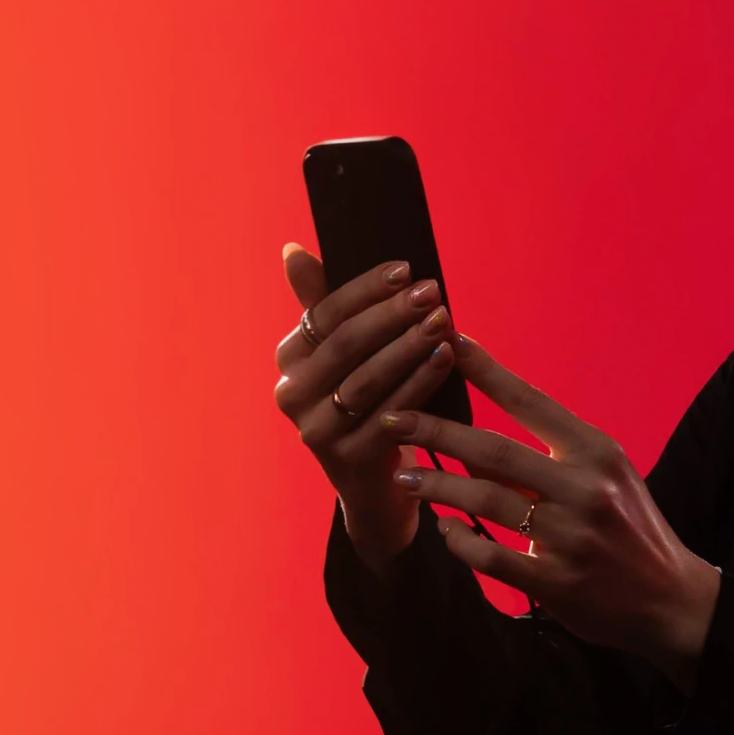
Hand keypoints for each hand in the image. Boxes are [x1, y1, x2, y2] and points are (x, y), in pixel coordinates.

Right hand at [272, 243, 454, 570]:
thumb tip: (293, 251)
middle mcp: (291, 394)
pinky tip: (445, 358)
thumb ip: (321, 303)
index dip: (365, 290)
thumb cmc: (361, 402)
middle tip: (431, 293)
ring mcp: (316, 431)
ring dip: (408, 347)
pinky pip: (390, 413)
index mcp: (288, 359)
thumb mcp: (340, 354)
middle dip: (391, 315)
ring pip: (367, 379)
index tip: (406, 270)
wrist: (372, 483)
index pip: (324, 314)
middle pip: (345, 344)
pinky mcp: (348, 459)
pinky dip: (420, 382)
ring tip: (442, 321)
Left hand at [374, 333, 722, 689]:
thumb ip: (556, 447)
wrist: (672, 600)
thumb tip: (490, 412)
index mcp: (597, 451)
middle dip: (436, 430)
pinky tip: (443, 529)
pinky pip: (490, 557)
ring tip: (404, 473)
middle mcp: (584, 488)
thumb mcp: (607, 472)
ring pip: (485, 501)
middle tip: (392, 416)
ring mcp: (570, 538)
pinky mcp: (556, 583)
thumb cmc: (630, 527)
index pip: (530, 401)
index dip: (484, 370)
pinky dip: (460, 541)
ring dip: (437, 485)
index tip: (445, 341)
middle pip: (493, 451)